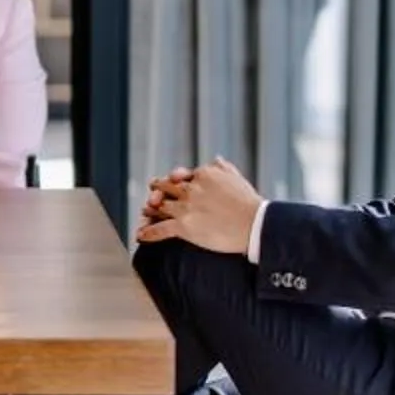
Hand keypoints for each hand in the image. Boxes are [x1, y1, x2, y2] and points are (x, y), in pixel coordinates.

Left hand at [135, 155, 261, 254]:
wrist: (255, 224)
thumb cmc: (249, 203)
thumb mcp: (236, 177)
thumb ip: (222, 167)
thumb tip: (215, 159)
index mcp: (203, 174)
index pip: (182, 176)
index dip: (174, 180)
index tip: (171, 181)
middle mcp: (191, 189)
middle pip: (166, 187)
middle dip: (158, 190)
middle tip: (152, 195)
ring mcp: (186, 207)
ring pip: (160, 206)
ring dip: (150, 210)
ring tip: (143, 213)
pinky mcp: (184, 226)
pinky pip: (160, 228)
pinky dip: (148, 232)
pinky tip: (139, 236)